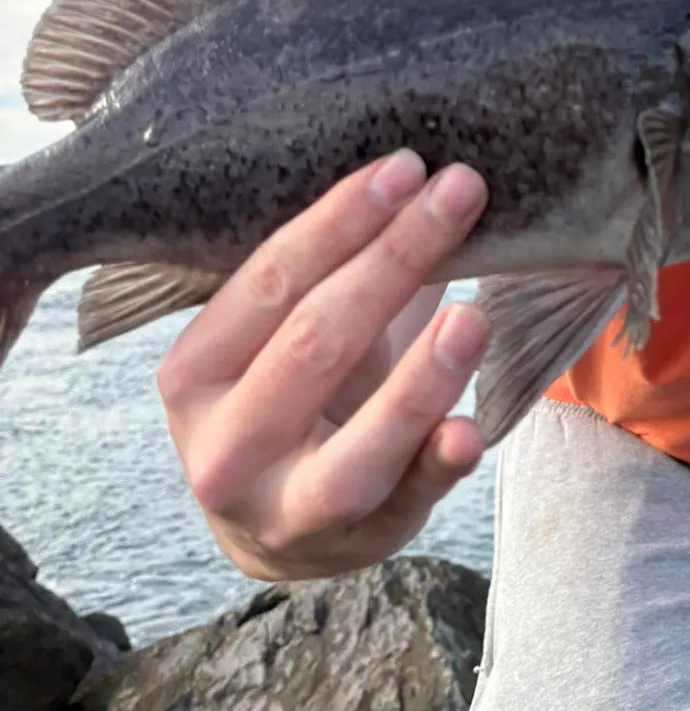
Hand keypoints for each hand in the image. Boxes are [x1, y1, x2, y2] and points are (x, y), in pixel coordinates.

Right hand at [156, 151, 492, 580]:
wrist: (280, 522)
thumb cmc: (297, 393)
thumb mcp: (288, 332)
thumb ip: (336, 268)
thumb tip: (417, 175)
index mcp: (195, 374)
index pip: (271, 282)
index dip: (341, 220)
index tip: (406, 167)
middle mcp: (226, 446)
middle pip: (316, 342)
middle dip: (394, 259)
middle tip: (461, 193)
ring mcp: (287, 509)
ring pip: (355, 446)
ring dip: (420, 378)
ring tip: (472, 315)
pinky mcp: (358, 543)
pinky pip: (406, 503)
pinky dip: (438, 467)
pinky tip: (468, 432)